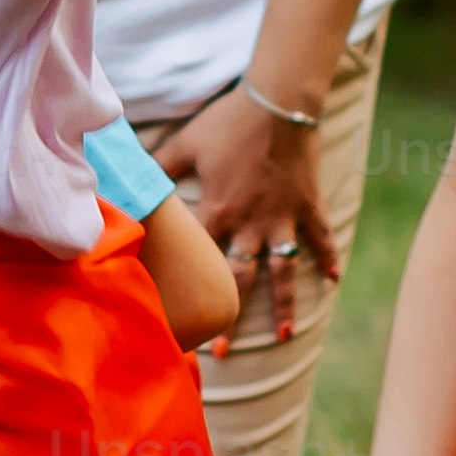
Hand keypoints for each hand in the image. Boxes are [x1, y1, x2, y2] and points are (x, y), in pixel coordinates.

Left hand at [153, 83, 338, 342]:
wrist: (278, 104)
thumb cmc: (227, 123)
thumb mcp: (184, 145)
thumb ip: (156, 170)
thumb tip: (123, 179)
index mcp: (217, 214)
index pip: (197, 263)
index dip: (186, 292)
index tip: (176, 321)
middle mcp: (250, 226)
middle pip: (239, 281)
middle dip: (230, 316)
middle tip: (223, 351)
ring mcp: (282, 219)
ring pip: (283, 272)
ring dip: (284, 304)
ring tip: (284, 335)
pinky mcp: (307, 206)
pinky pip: (320, 238)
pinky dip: (328, 258)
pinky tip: (331, 281)